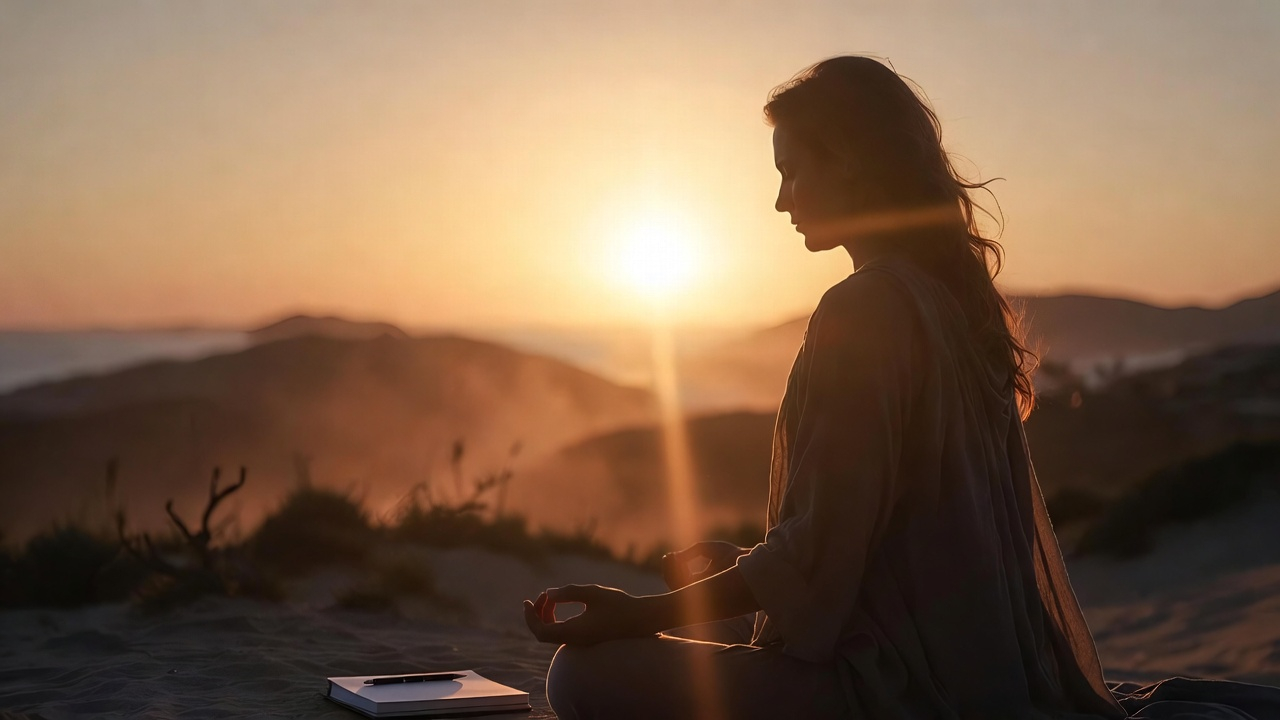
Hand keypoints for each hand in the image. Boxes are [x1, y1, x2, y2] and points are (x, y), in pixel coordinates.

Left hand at [522, 584, 656, 645]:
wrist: (641, 619)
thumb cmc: (618, 605)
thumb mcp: (592, 593)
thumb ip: (569, 593)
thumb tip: (548, 593)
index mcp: (573, 632)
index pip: (541, 632)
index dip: (530, 618)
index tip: (526, 602)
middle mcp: (575, 641)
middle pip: (544, 633)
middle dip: (537, 614)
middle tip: (541, 595)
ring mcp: (581, 641)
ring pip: (554, 633)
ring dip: (547, 615)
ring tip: (551, 597)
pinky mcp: (587, 638)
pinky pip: (563, 632)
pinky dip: (557, 619)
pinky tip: (562, 605)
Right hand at [661, 541, 749, 590]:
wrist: (748, 560)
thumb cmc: (732, 555)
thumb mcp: (707, 549)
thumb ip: (691, 553)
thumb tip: (675, 558)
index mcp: (701, 583)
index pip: (680, 581)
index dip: (672, 568)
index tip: (669, 555)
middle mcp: (701, 591)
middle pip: (675, 586)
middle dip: (668, 571)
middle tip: (667, 556)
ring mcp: (702, 594)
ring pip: (677, 588)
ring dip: (671, 571)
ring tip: (672, 556)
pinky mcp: (705, 592)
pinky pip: (685, 586)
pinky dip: (678, 573)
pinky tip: (679, 560)